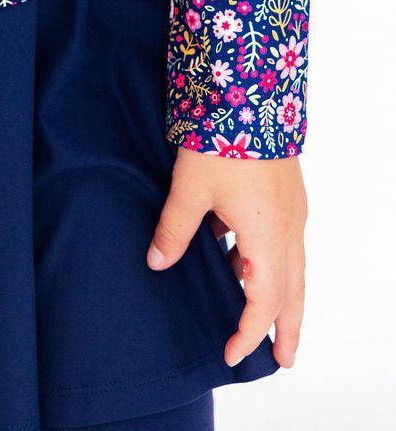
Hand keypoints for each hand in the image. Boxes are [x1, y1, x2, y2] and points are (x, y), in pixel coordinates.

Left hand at [147, 146, 307, 369]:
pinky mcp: (287, 192)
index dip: (247, 332)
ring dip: (279, 293)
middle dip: (286, 328)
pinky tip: (238, 253)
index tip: (231, 354)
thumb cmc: (222, 140)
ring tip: (259, 311)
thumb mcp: (189, 189)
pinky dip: (268, 259)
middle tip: (282, 360)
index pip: (262, 303)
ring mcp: (291, 210)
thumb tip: (156, 263)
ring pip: (291, 266)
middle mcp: (288, 229)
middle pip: (292, 293)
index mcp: (267, 238)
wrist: (251, 90)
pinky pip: (283, 240)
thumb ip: (174, 230)